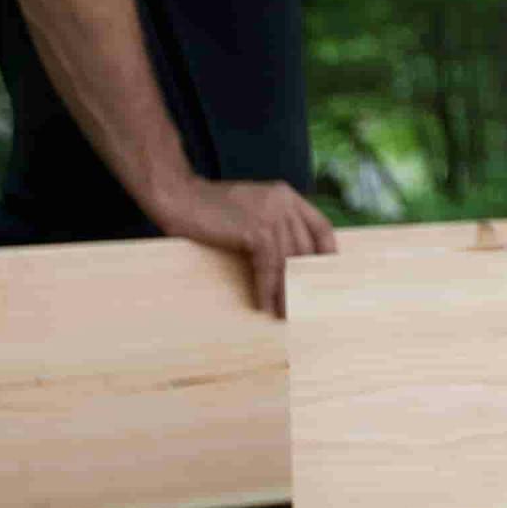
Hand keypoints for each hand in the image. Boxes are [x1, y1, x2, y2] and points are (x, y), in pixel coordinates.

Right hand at [160, 175, 335, 313]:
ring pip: (288, 260)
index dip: (327, 253)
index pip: (321, 226)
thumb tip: (290, 258)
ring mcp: (271, 214)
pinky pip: (268, 266)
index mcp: (286, 195)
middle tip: (305, 303)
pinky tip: (263, 304)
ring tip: (283, 312)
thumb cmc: (210, 208)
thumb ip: (273, 224)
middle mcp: (284, 202)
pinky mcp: (255, 229)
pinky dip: (267, 288)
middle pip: (307, 248)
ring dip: (286, 290)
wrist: (179, 196)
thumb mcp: (251, 208)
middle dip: (306, 278)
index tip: (327, 276)